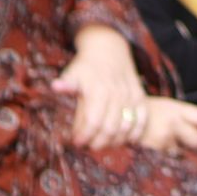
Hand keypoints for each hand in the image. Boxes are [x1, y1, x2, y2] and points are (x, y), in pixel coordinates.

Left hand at [53, 26, 147, 149]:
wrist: (109, 50)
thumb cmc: (86, 66)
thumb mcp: (73, 72)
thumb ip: (67, 84)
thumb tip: (54, 86)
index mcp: (99, 90)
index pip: (94, 121)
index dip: (85, 136)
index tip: (77, 142)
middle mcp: (117, 94)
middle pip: (110, 128)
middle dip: (98, 142)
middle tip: (89, 146)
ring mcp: (131, 95)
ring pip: (126, 126)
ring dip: (115, 140)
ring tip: (104, 144)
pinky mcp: (140, 96)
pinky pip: (142, 118)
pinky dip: (136, 132)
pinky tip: (126, 139)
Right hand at [137, 97, 196, 153]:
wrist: (117, 119)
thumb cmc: (147, 113)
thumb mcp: (167, 107)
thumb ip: (184, 118)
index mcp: (176, 108)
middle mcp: (171, 123)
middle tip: (195, 143)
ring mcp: (162, 138)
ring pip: (183, 152)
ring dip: (181, 150)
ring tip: (166, 141)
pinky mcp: (153, 152)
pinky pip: (169, 158)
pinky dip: (169, 156)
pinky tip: (159, 148)